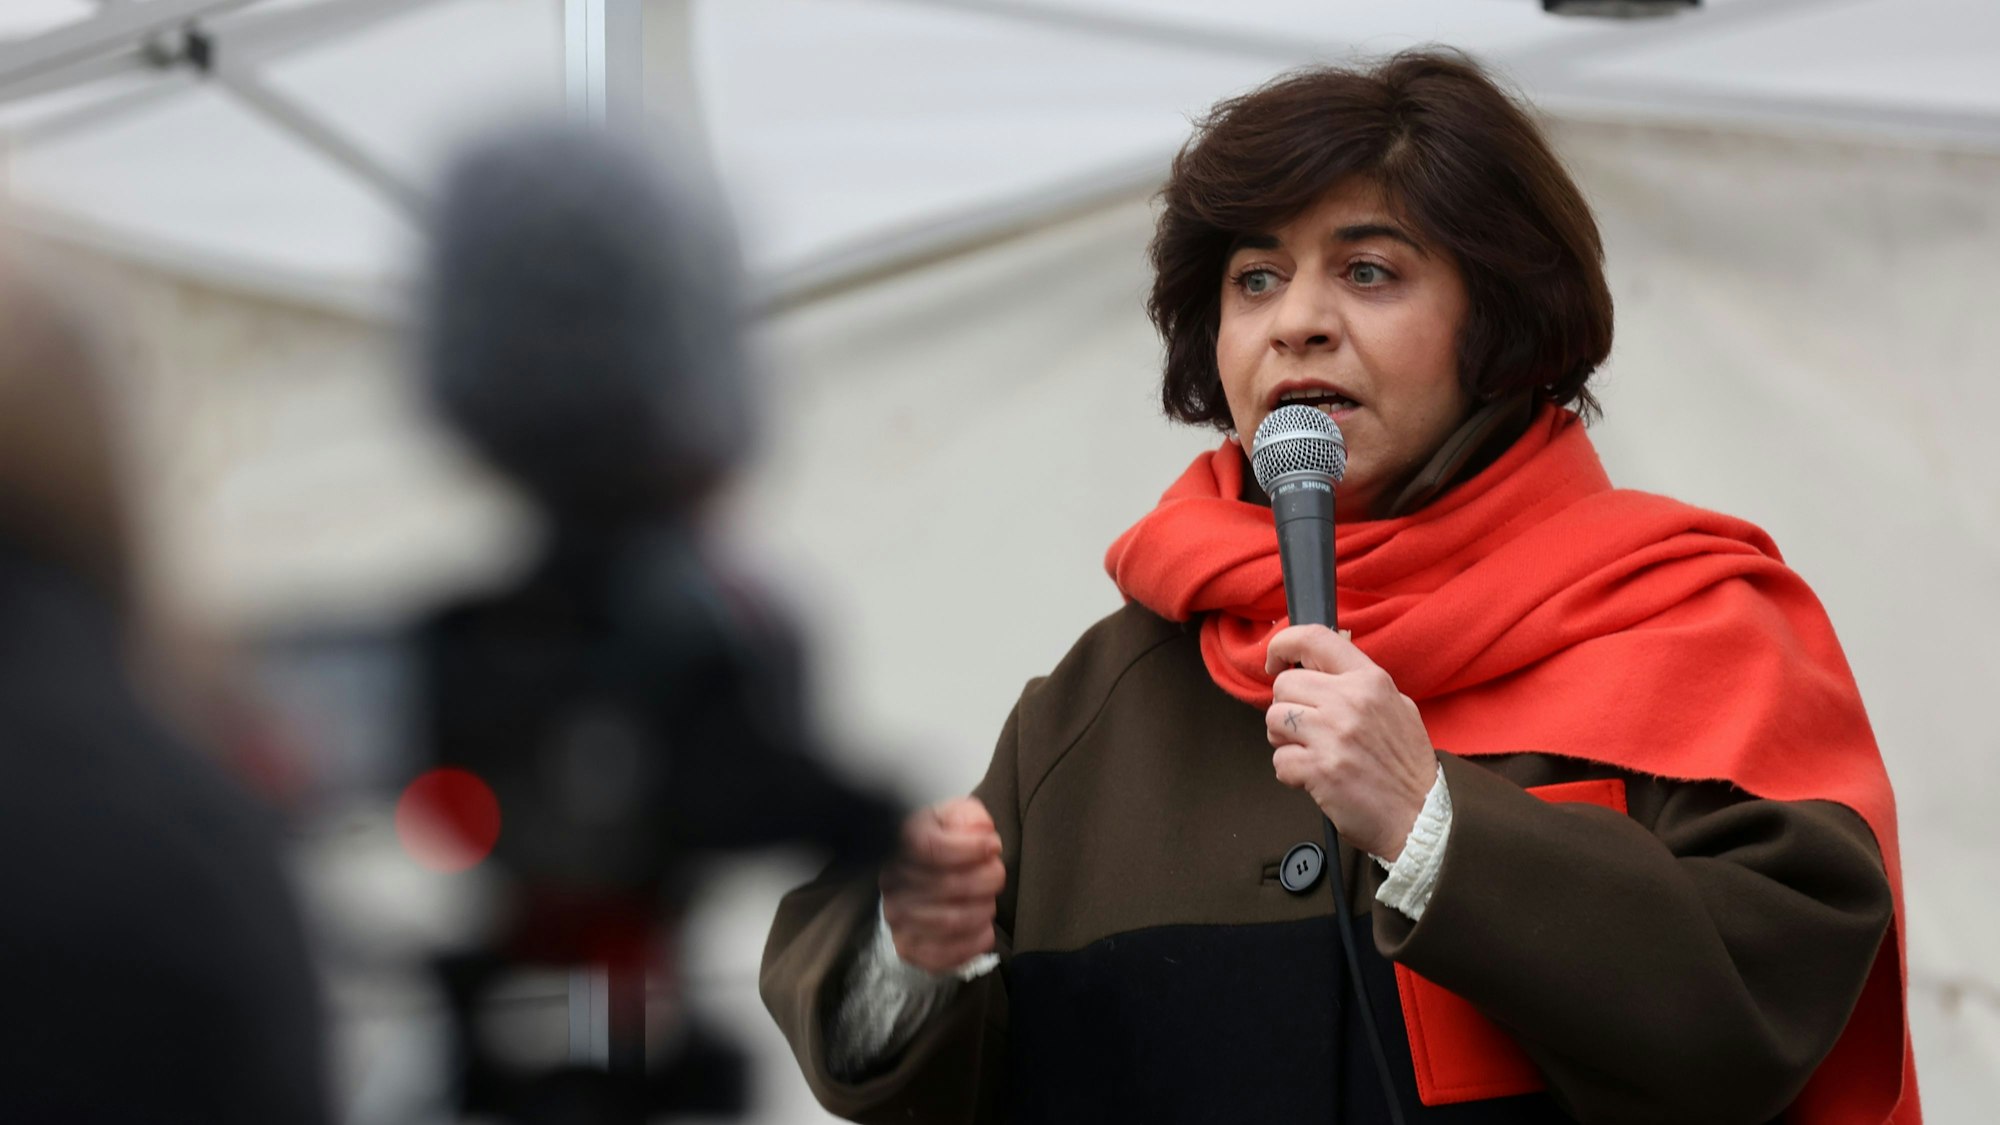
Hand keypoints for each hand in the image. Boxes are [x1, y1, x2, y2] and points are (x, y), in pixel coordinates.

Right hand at [879, 797, 1005, 973]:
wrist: (917, 878)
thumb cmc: (942, 843)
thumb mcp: (954, 818)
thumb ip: (969, 816)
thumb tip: (981, 830)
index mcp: (900, 844)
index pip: (930, 848)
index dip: (968, 849)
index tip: (992, 846)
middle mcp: (892, 882)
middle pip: (947, 886)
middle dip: (986, 879)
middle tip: (996, 874)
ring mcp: (897, 917)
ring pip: (950, 921)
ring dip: (982, 910)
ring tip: (989, 900)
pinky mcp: (907, 947)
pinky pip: (944, 955)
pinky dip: (974, 943)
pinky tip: (984, 928)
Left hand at [1264, 625, 1436, 860]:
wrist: (1421, 814)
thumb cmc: (1406, 765)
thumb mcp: (1396, 707)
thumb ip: (1358, 685)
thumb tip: (1317, 669)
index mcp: (1369, 680)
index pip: (1314, 639)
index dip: (1283, 643)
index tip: (1275, 661)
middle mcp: (1350, 701)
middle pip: (1284, 686)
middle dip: (1287, 708)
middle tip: (1306, 729)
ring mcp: (1333, 735)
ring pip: (1274, 720)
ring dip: (1284, 739)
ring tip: (1310, 752)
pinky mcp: (1320, 769)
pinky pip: (1279, 760)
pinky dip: (1290, 772)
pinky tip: (1315, 777)